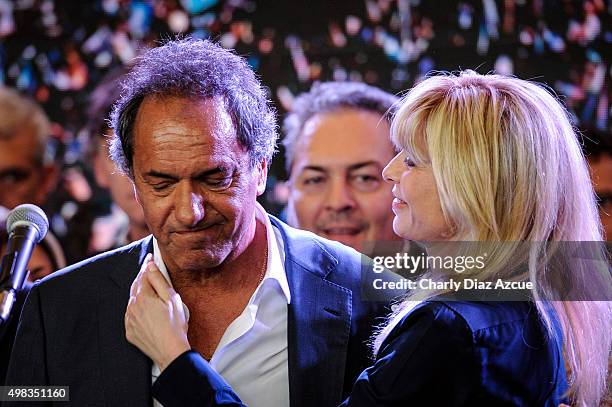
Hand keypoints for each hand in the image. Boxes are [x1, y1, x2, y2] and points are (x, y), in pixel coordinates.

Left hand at [125, 253, 190, 371]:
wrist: (170, 351)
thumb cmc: (175, 325)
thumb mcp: (171, 298)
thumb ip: (159, 280)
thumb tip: (150, 265)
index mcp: (143, 297)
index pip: (143, 275)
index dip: (147, 265)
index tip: (150, 257)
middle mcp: (132, 307)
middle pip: (135, 286)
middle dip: (142, 277)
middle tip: (149, 270)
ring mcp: (129, 320)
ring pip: (132, 300)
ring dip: (139, 292)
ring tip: (148, 288)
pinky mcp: (130, 331)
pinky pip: (131, 314)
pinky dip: (136, 307)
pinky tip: (145, 308)